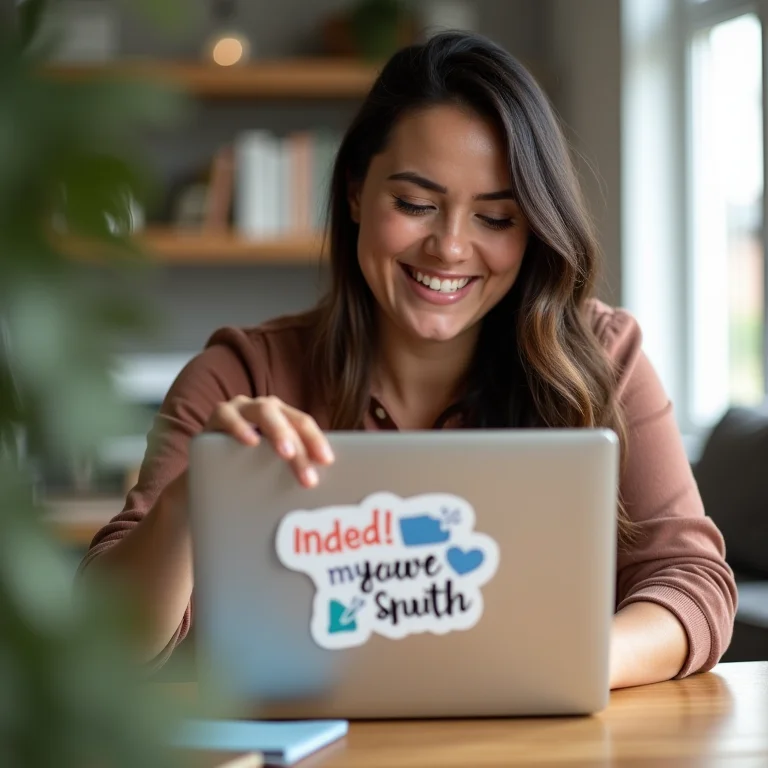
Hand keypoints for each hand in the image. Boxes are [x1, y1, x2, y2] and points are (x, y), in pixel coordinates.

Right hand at [204, 395, 334, 486]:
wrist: (208, 474)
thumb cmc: (247, 469)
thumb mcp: (272, 467)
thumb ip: (292, 466)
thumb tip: (324, 488)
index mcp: (283, 416)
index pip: (304, 424)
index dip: (316, 441)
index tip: (327, 461)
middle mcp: (265, 407)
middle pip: (289, 419)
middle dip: (301, 446)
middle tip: (308, 475)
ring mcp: (240, 408)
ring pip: (264, 411)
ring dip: (278, 432)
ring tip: (286, 454)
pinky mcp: (217, 415)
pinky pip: (227, 416)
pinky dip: (239, 427)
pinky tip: (250, 441)